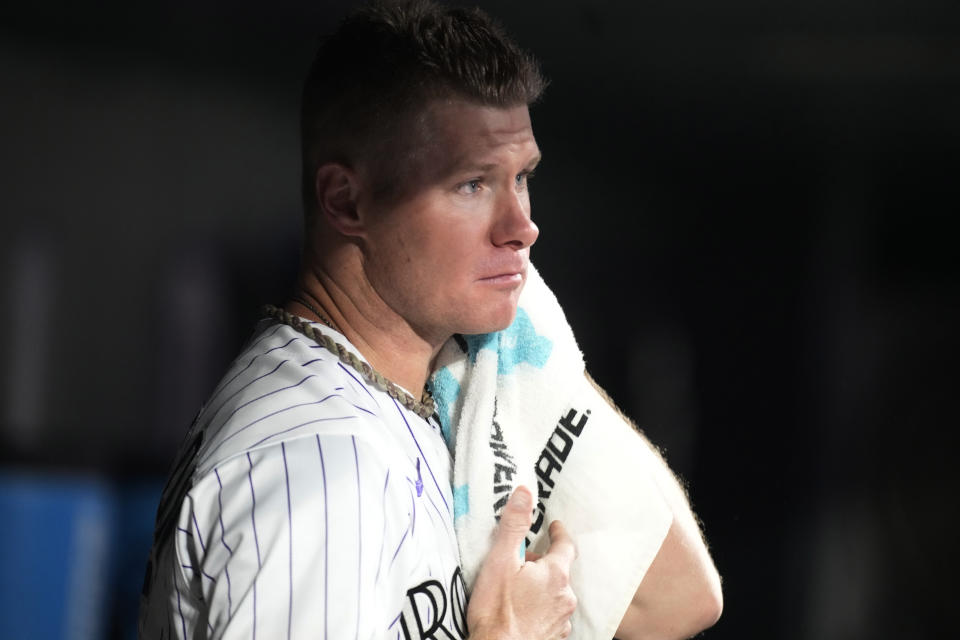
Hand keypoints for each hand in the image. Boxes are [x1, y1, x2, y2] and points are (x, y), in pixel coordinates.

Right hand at [467, 486, 577, 639]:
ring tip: (519, 589)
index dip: (559, 533)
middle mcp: (565, 597)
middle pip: (559, 570)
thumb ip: (514, 526)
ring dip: (542, 588)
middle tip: (522, 562)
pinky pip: (552, 615)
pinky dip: (540, 609)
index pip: (566, 545)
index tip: (554, 526)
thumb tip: (525, 492)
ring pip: (556, 594)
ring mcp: (562, 620)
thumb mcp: (500, 561)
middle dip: (543, 563)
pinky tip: (523, 612)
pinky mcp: (555, 638)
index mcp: (555, 574)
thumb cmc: (496, 611)